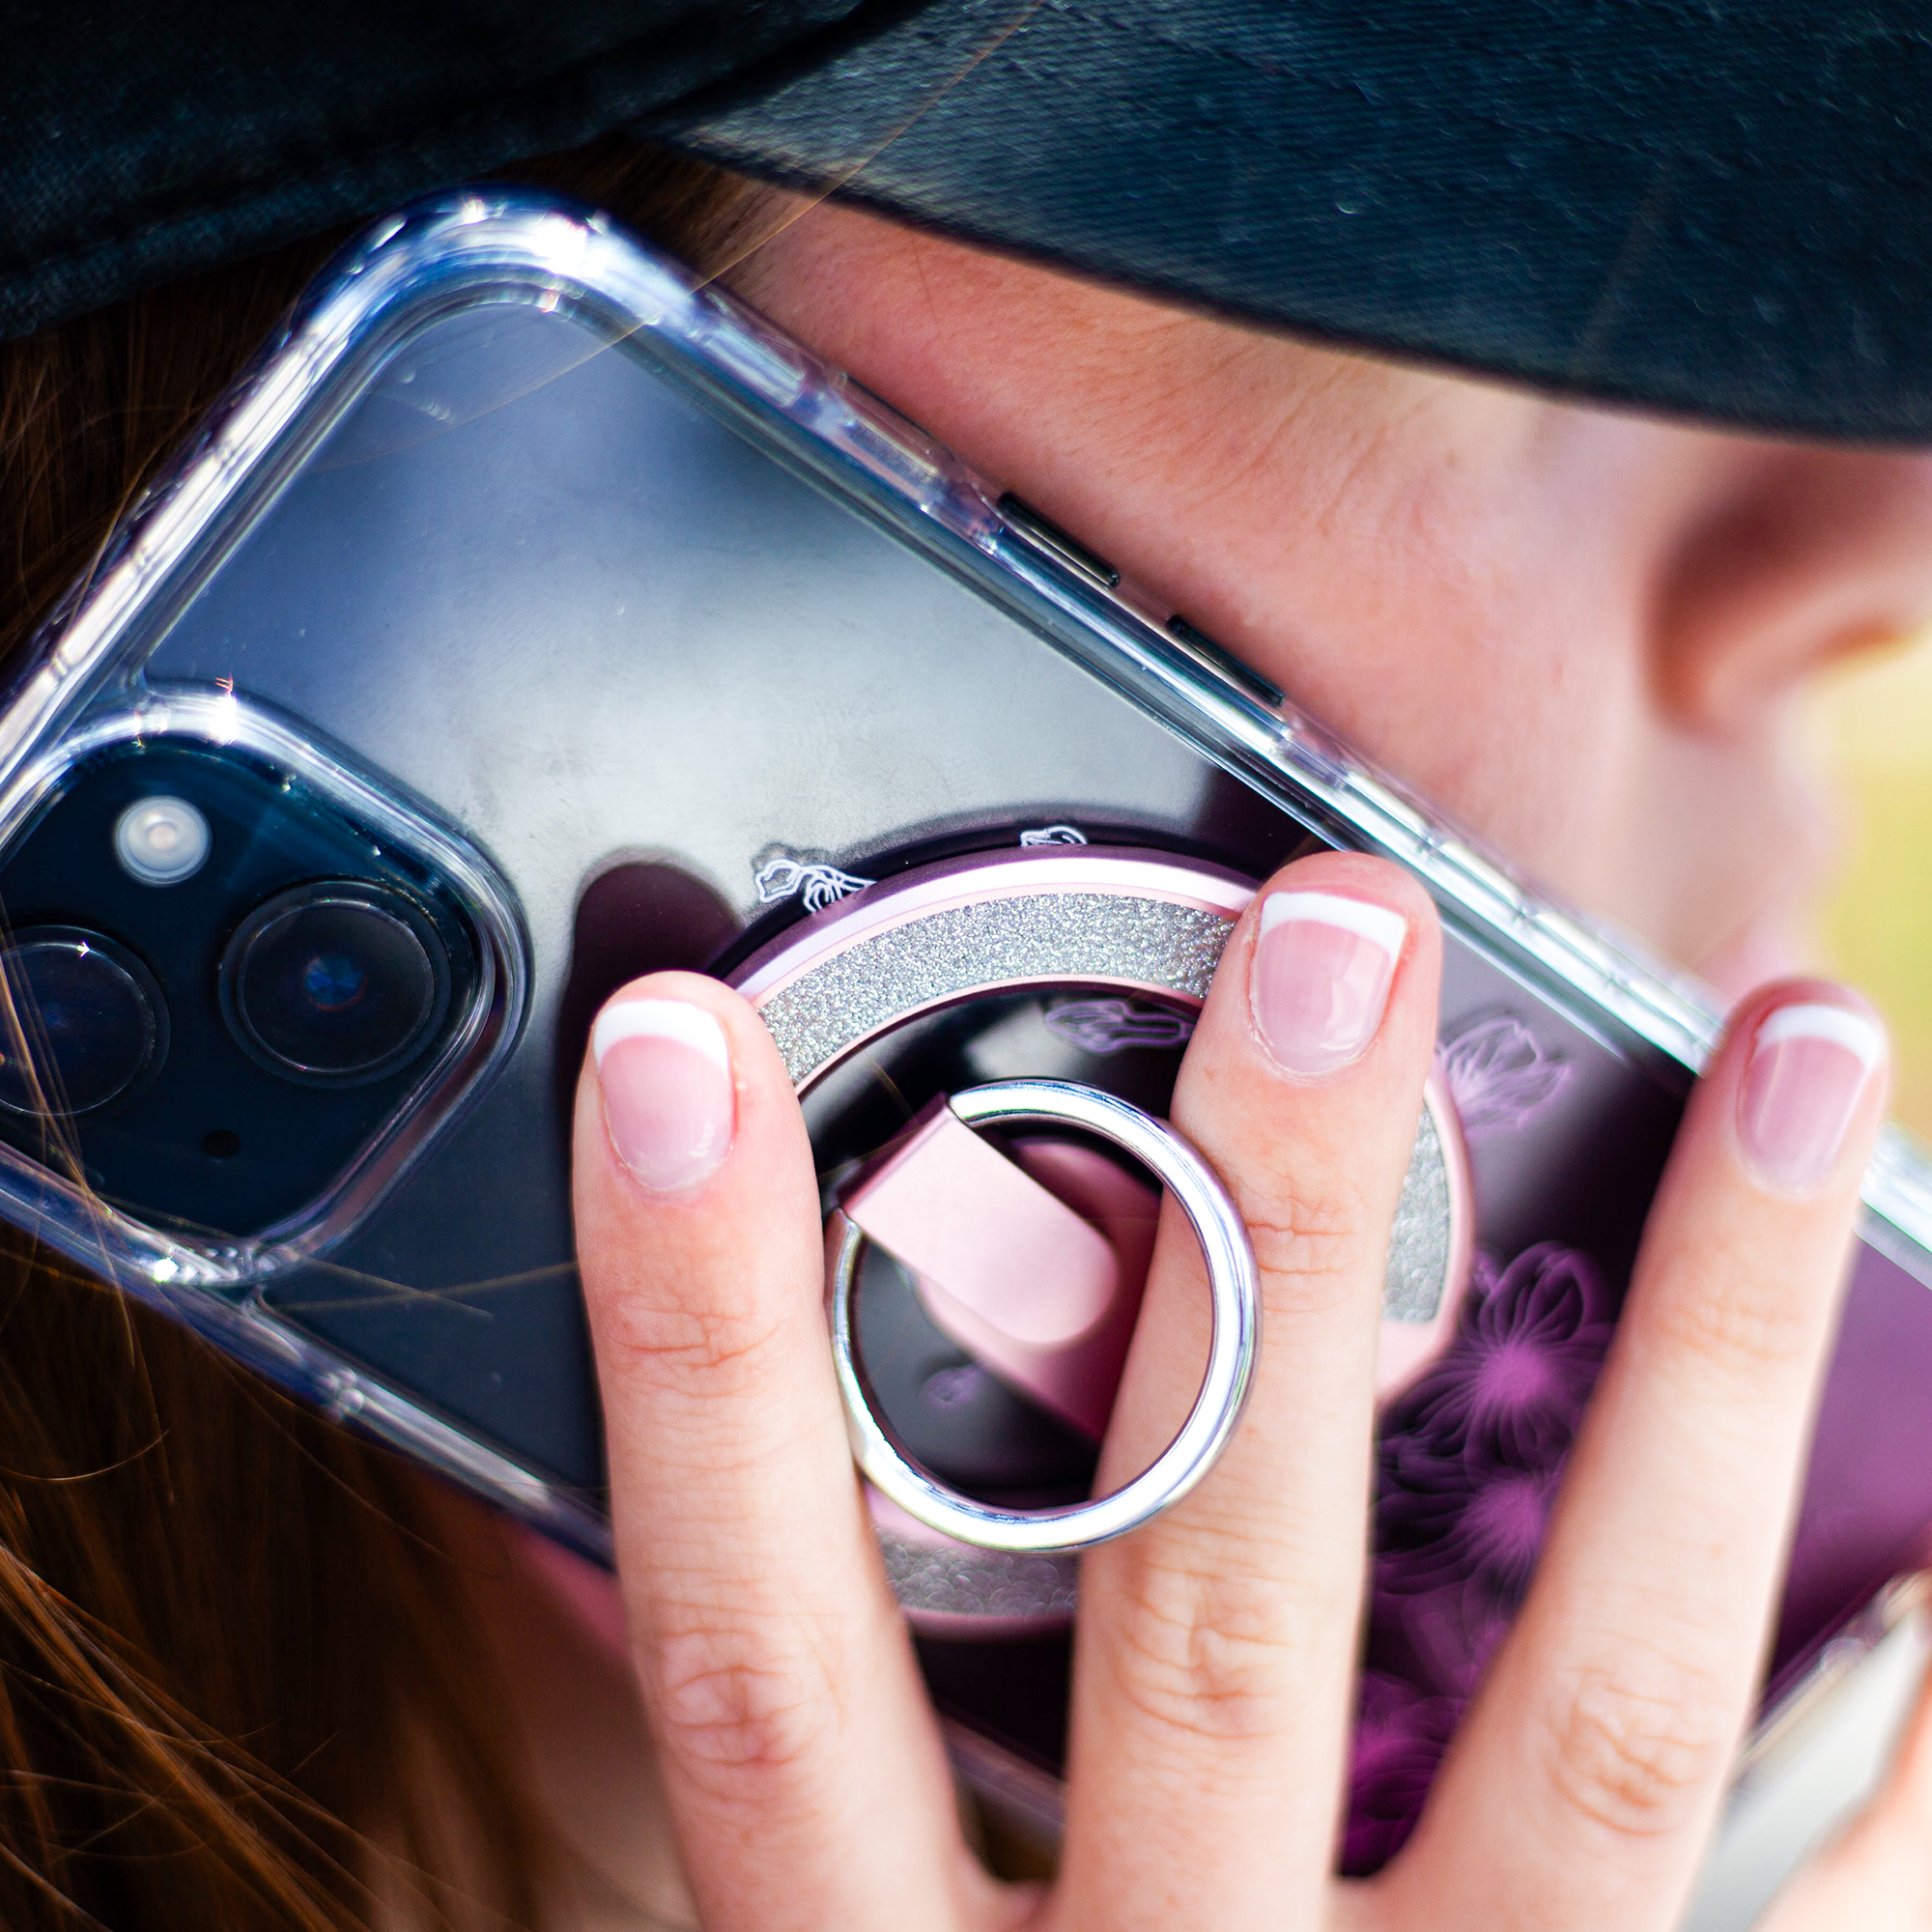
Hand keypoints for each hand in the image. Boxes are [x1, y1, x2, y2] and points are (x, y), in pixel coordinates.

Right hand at [569, 849, 1885, 1931]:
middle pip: (1219, 1603)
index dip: (698, 1342)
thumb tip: (648, 1538)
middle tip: (1332, 929)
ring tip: (1796, 1039)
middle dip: (1264, 1236)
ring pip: (1617, 1704)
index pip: (759, 1641)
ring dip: (1706, 1347)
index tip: (675, 1056)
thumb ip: (831, 1801)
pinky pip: (1864, 1892)